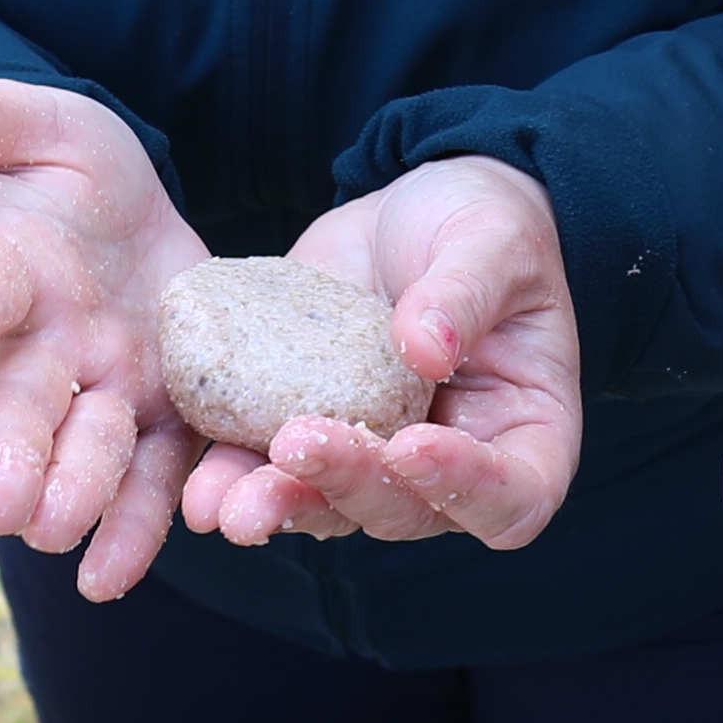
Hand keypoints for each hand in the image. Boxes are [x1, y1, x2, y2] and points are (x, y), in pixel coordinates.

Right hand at [0, 58, 202, 596]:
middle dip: (11, 452)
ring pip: (87, 451)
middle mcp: (42, 346)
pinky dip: (137, 528)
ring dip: (79, 496)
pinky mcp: (163, 414)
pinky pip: (153, 476)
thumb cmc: (62, 168)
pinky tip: (117, 574)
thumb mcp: (21, 122)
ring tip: (65, 535)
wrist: (128, 222)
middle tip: (3, 505)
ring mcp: (102, 389)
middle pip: (20, 404)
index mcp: (5, 272)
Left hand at [194, 159, 579, 556]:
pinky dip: (234, 475)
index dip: (465, 489)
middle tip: (295, 449)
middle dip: (347, 487)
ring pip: (330, 507)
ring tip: (222, 501)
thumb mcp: (493, 241)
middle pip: (405, 510)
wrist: (418, 212)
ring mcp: (375, 457)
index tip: (413, 446)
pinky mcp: (309, 428)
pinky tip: (201, 477)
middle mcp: (449, 468)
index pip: (512, 497)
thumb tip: (426, 348)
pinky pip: (269, 469)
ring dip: (278, 504)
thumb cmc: (485, 228)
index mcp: (522, 435)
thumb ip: (465, 292)